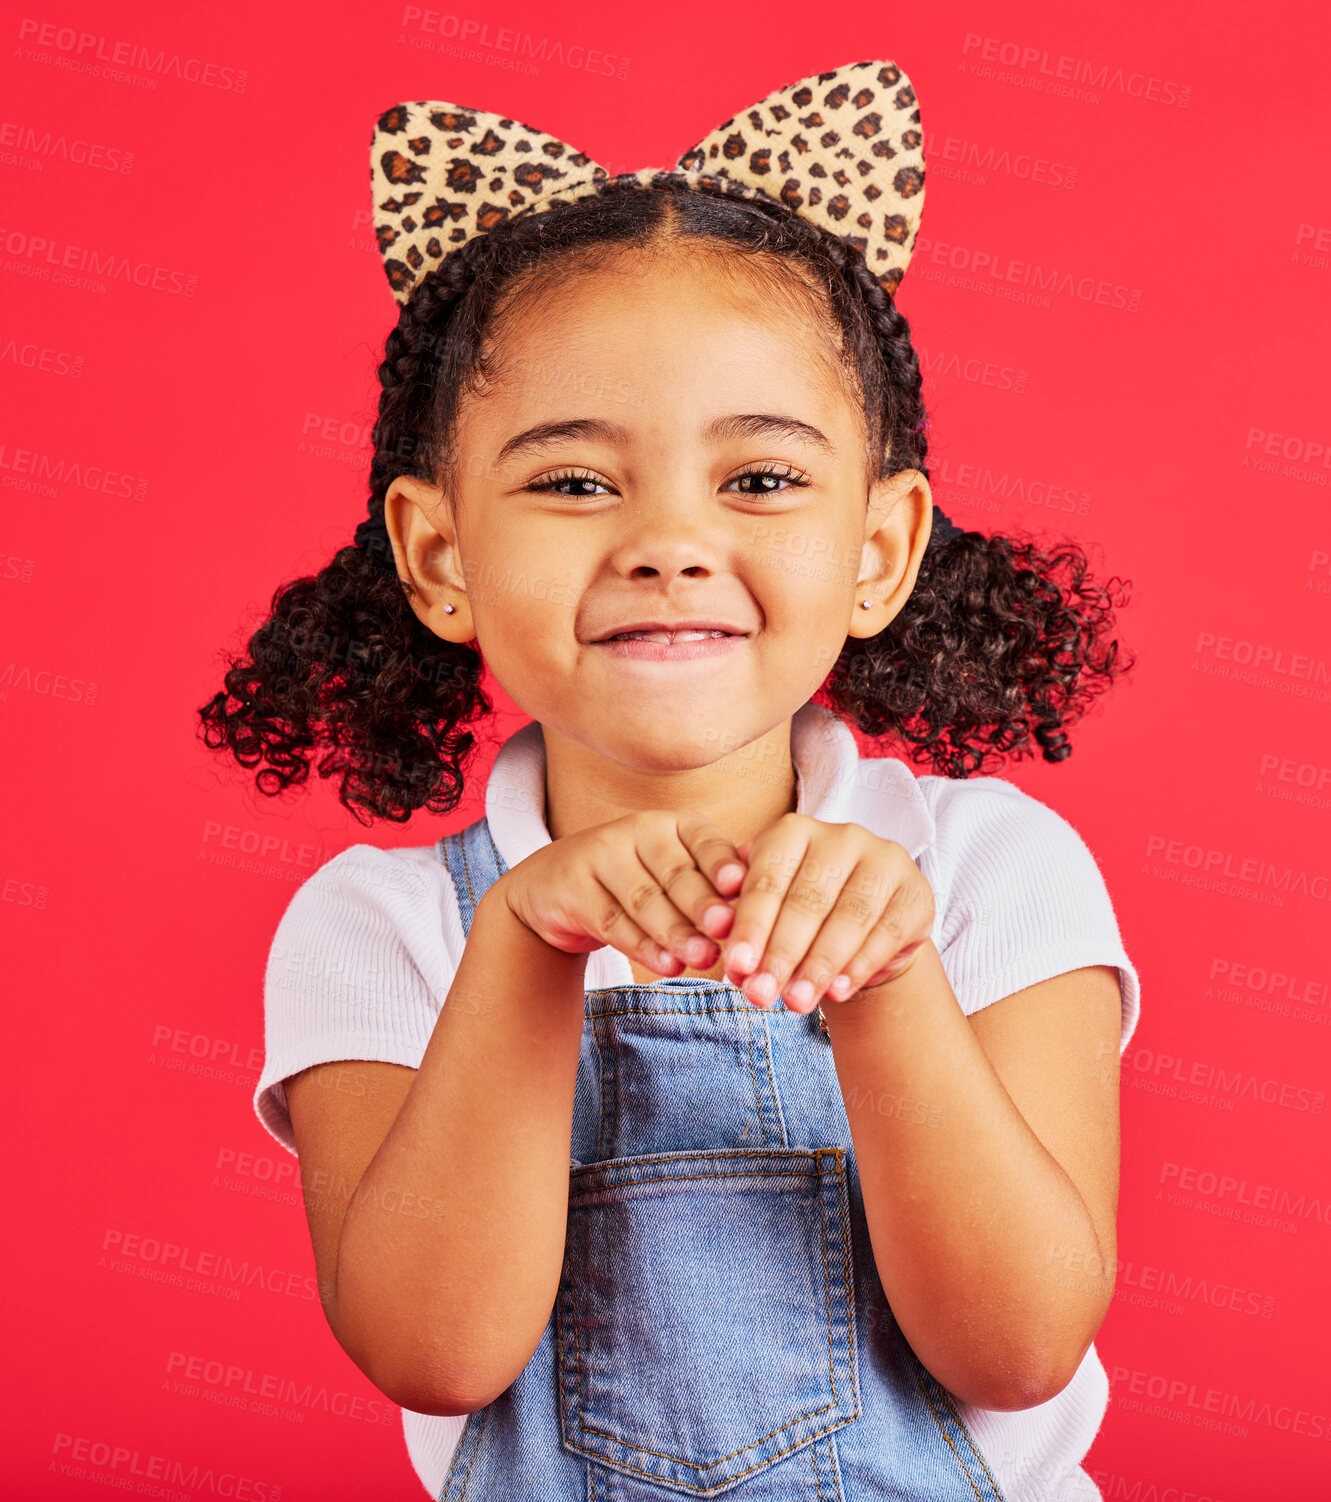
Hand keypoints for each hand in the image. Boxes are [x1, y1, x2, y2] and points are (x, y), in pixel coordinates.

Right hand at [496, 811, 746, 976]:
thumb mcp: (674, 873)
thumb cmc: (635, 882)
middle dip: (703, 904)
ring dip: (676, 932)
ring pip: (645, 899)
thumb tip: (768, 895)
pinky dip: (642, 947)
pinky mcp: (572, 887)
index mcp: (672, 825)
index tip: (745, 886)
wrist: (553, 888)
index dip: (724, 863)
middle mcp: (637, 832)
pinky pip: (612, 921)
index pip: (704, 841)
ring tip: (704, 958)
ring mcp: (600, 855)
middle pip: (676, 872)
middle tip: (728, 931)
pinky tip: (667, 966)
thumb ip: (714, 882)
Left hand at [718, 814, 934, 1012]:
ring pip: (849, 917)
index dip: (750, 928)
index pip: (767, 881)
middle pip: (808, 900)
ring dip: (819, 966)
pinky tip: (838, 992)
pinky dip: (860, 966)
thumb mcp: (769, 915)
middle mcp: (841, 836)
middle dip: (782, 954)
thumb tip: (727, 952)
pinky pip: (887, 932)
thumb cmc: (802, 916)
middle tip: (762, 996)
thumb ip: (745, 928)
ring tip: (797, 1003)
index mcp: (794, 831)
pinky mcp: (916, 892)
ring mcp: (884, 860)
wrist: (863, 931)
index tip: (735, 968)